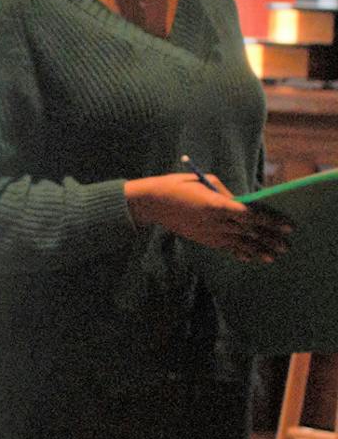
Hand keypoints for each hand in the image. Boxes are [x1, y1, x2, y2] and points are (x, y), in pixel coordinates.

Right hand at [125, 172, 289, 261]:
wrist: (152, 202)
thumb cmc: (179, 185)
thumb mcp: (205, 181)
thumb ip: (226, 194)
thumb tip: (243, 204)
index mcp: (216, 204)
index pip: (250, 215)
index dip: (270, 221)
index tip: (286, 226)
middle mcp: (214, 221)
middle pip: (248, 231)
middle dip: (269, 239)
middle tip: (285, 245)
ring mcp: (208, 232)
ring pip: (238, 243)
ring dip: (257, 250)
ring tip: (273, 256)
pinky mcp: (202, 239)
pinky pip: (224, 247)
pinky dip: (239, 252)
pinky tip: (250, 258)